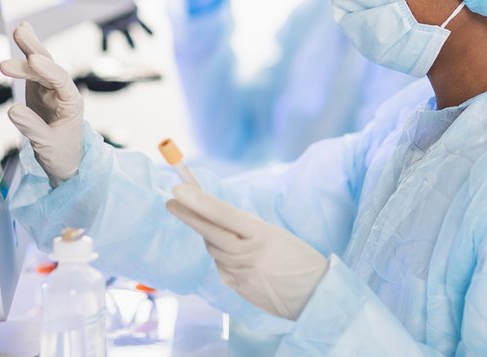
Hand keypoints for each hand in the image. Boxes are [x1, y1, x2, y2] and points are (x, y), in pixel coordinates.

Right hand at [0, 22, 83, 184]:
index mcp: (72, 104)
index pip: (61, 82)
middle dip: (35, 51)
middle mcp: (63, 92)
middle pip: (51, 67)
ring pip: (41, 64)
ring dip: (29, 48)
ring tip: (19, 30)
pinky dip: (27, 51)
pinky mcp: (39, 89)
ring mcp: (51, 88)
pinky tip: (24, 30)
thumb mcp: (46, 145)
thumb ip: (31, 127)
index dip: (48, 71)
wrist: (66, 161)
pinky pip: (33, 68)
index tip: (33, 61)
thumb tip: (11, 110)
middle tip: (20, 35)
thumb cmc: (61, 154)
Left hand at [166, 184, 327, 319]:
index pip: (223, 214)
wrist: (316, 296)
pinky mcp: (238, 288)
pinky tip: (238, 257)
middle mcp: (247, 254)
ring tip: (222, 231)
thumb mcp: (277, 235)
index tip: (178, 190)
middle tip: (171, 201)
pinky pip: (221, 267)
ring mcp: (241, 274)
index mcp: (261, 235)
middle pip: (209, 232)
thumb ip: (247, 229)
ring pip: (213, 250)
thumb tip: (218, 219)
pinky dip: (224, 258)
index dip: (199, 202)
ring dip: (211, 238)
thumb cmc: (300, 260)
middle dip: (188, 214)